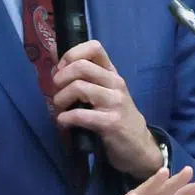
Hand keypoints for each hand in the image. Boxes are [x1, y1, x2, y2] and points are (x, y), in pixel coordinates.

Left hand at [52, 40, 163, 178]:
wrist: (139, 146)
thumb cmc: (116, 117)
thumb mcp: (106, 93)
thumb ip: (86, 78)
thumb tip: (55, 63)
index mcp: (112, 73)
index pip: (94, 47)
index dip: (72, 54)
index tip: (61, 69)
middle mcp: (115, 83)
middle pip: (81, 66)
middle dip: (60, 78)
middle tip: (56, 92)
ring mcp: (114, 102)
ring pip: (79, 88)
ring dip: (60, 99)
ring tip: (59, 109)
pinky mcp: (111, 123)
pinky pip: (80, 115)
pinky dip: (65, 118)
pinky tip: (63, 122)